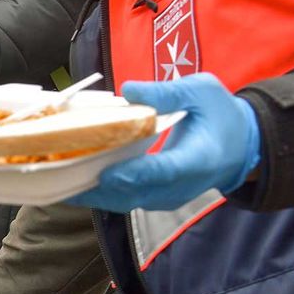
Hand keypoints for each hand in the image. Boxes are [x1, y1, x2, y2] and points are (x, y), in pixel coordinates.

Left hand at [67, 73, 260, 212]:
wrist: (241, 147)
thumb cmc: (221, 114)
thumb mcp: (202, 91)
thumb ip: (167, 92)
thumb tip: (127, 91)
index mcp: (198, 158)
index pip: (164, 171)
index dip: (134, 173)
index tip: (106, 173)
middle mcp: (181, 186)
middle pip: (134, 193)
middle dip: (95, 185)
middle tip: (58, 172)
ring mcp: (166, 197)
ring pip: (122, 201)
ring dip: (89, 191)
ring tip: (52, 175)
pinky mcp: (154, 199)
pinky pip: (121, 199)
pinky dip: (96, 190)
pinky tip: (67, 175)